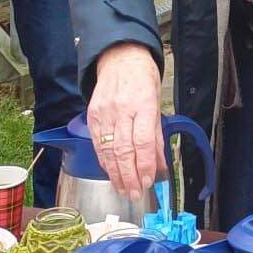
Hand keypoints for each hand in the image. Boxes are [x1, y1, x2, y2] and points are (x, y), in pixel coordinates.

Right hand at [86, 42, 163, 199]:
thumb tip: (160, 166)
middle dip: (129, 176)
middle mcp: (122, 110)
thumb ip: (157, 137)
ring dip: (116, 174)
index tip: (148, 182)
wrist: (119, 57)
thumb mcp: (158, 103)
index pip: (143, 142)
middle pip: (124, 150)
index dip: (145, 165)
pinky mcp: (92, 116)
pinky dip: (105, 161)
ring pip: (108, 150)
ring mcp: (105, 113)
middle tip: (134, 194)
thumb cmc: (143, 79)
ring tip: (123, 190)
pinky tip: (111, 173)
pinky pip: (98, 144)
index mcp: (143, 105)